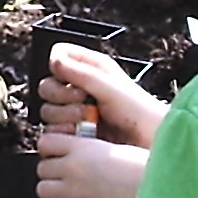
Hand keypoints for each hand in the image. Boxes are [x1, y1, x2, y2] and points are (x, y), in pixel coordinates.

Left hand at [36, 130, 149, 197]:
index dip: (49, 149)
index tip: (57, 154)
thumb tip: (80, 153)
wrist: (158, 186)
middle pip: (41, 168)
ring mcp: (75, 190)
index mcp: (83, 146)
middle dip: (51, 172)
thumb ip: (91, 149)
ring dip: (52, 191)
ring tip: (66, 192)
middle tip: (66, 176)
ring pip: (41, 189)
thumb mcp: (115, 147)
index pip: (45, 141)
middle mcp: (74, 166)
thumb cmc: (144, 166)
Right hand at [39, 42, 164, 147]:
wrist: (149, 142)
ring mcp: (76, 110)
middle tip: (83, 100)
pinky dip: (65, 132)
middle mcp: (81, 87)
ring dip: (65, 115)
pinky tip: (83, 133)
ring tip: (89, 119)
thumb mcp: (110, 87)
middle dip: (61, 95)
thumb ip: (81, 73)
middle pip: (47, 85)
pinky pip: (54, 130)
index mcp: (91, 67)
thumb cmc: (139, 111)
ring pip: (48, 110)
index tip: (66, 76)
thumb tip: (54, 60)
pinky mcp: (74, 132)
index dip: (57, 64)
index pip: (59, 55)